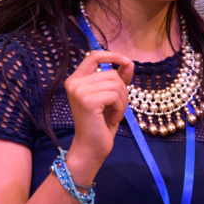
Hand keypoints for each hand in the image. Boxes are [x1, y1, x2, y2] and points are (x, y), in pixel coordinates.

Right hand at [64, 50, 133, 172]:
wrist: (92, 147)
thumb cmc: (101, 123)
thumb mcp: (112, 97)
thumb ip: (119, 79)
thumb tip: (129, 63)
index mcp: (76, 79)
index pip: (94, 55)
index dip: (112, 55)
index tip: (126, 62)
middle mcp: (74, 82)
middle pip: (111, 73)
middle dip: (122, 90)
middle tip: (116, 108)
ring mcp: (79, 91)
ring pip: (115, 83)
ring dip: (122, 101)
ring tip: (114, 114)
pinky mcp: (87, 100)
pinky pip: (115, 95)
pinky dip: (120, 108)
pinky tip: (112, 119)